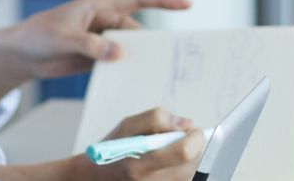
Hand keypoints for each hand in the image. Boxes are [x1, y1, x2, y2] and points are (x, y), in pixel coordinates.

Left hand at [0, 0, 188, 115]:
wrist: (23, 54)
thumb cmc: (37, 35)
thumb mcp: (62, 38)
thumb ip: (88, 45)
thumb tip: (117, 53)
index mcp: (99, 7)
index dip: (163, 0)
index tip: (187, 3)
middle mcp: (105, 22)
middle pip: (139, 32)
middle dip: (155, 44)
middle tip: (176, 59)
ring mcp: (102, 41)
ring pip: (131, 51)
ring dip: (141, 62)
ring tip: (160, 76)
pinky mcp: (97, 58)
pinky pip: (119, 65)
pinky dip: (127, 73)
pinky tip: (136, 85)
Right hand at [81, 107, 205, 180]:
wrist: (98, 178)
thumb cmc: (111, 151)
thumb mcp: (125, 127)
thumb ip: (154, 119)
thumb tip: (185, 123)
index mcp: (138, 165)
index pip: (182, 152)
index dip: (194, 138)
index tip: (193, 129)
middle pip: (193, 164)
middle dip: (194, 147)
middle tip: (182, 137)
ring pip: (192, 172)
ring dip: (190, 158)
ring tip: (171, 150)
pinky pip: (185, 178)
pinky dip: (184, 168)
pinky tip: (171, 162)